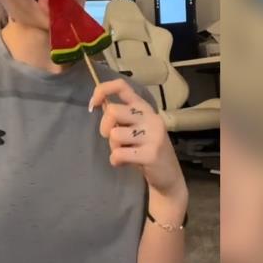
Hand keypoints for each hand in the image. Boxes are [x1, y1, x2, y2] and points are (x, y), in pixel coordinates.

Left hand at [89, 79, 187, 204]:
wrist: (169, 176)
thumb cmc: (146, 148)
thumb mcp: (135, 127)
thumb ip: (120, 115)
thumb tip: (98, 102)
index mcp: (143, 107)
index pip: (121, 86)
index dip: (102, 90)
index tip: (93, 104)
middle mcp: (150, 117)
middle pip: (113, 111)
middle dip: (104, 127)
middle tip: (113, 139)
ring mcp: (153, 134)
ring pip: (114, 135)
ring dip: (113, 147)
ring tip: (125, 152)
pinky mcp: (151, 153)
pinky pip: (119, 154)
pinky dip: (116, 161)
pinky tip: (126, 163)